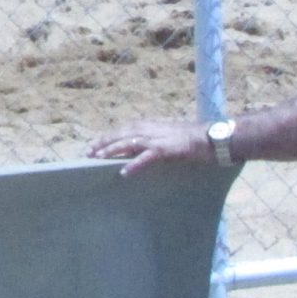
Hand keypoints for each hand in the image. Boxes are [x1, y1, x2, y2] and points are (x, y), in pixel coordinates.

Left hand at [88, 117, 210, 174]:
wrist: (209, 138)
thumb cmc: (188, 138)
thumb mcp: (163, 135)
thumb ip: (148, 140)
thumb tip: (133, 149)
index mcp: (147, 125)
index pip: (121, 130)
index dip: (106, 138)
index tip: (92, 146)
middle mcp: (148, 129)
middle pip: (119, 135)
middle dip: (103, 144)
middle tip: (88, 153)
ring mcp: (156, 139)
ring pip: (127, 144)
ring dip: (111, 151)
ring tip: (97, 158)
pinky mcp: (164, 150)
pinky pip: (145, 158)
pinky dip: (133, 165)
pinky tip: (123, 172)